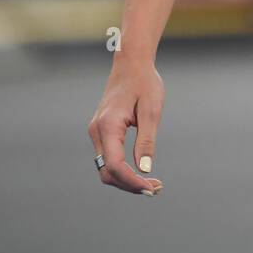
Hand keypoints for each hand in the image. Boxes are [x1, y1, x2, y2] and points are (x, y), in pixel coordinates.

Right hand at [88, 59, 165, 194]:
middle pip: (107, 172)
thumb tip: (145, 169)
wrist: (131, 63)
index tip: (152, 188)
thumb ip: (146, 141)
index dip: (132, 181)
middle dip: (129, 185)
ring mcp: (97, 132)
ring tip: (151, 183)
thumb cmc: (144, 83)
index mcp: (108, 126)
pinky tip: (140, 172)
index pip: (115, 165)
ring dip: (126, 180)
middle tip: (155, 189)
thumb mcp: (151, 110)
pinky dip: (122, 170)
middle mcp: (97, 131)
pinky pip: (108, 158)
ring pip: (106, 168)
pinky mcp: (102, 132)